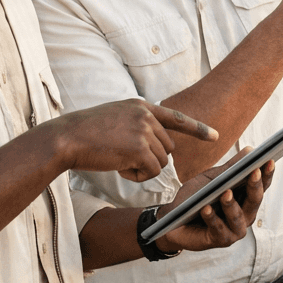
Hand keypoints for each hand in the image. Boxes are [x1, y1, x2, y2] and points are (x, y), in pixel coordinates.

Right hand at [52, 99, 216, 181]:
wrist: (67, 138)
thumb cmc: (85, 132)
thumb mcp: (115, 118)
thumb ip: (136, 125)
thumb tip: (155, 146)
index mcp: (141, 106)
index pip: (175, 117)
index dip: (197, 129)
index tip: (215, 135)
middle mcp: (146, 116)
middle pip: (167, 148)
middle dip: (151, 159)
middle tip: (124, 159)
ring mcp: (144, 130)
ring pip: (161, 162)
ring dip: (142, 169)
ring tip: (118, 161)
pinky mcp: (140, 148)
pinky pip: (151, 172)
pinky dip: (137, 176)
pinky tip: (119, 168)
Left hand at [157, 148, 274, 253]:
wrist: (174, 219)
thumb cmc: (196, 198)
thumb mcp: (212, 179)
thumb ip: (230, 168)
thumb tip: (250, 150)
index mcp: (246, 200)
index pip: (261, 186)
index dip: (267, 174)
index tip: (269, 159)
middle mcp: (245, 216)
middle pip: (254, 201)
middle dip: (254, 186)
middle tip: (254, 171)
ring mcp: (234, 231)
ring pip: (237, 217)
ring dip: (231, 204)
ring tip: (225, 193)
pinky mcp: (219, 240)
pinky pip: (217, 229)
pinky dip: (211, 218)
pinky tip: (205, 209)